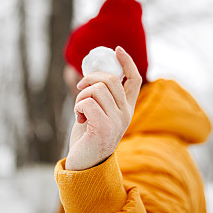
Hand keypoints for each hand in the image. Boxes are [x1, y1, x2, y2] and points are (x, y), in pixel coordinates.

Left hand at [65, 46, 141, 170]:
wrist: (84, 163)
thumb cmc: (88, 135)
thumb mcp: (98, 112)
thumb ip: (101, 96)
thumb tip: (92, 74)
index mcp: (126, 108)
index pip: (134, 80)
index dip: (127, 62)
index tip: (117, 50)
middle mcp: (125, 114)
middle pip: (110, 79)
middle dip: (90, 78)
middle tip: (80, 89)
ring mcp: (117, 121)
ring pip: (97, 89)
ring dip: (81, 95)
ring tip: (80, 110)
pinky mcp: (103, 128)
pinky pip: (86, 102)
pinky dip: (77, 107)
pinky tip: (79, 119)